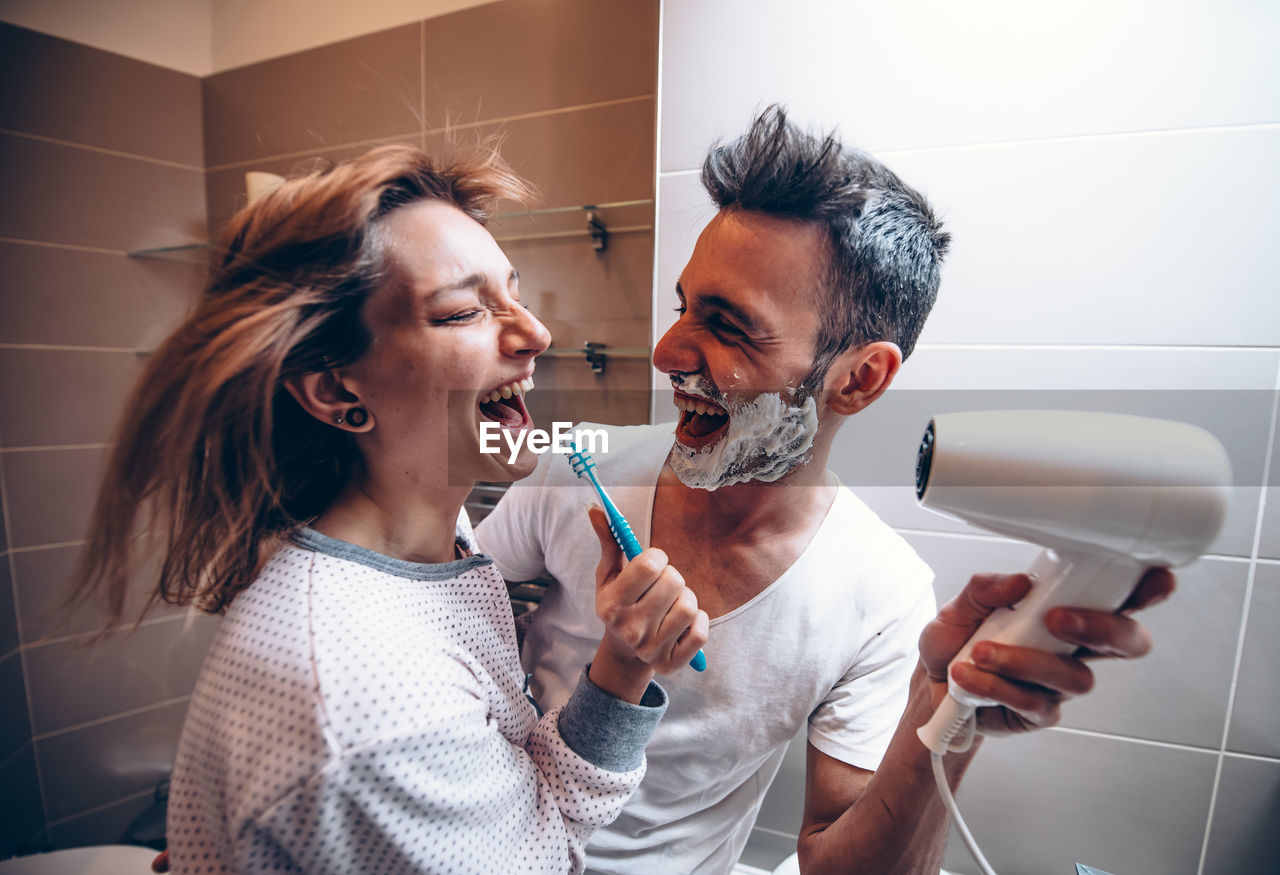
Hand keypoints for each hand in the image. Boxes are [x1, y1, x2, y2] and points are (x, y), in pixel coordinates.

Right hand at [587, 505, 707, 691]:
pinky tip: (683, 622)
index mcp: (612, 604)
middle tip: (661, 586)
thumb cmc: (620, 604)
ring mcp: (650, 649)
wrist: (624, 653)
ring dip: (686, 598)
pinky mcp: (671, 664)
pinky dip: (699, 622)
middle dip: (672, 577)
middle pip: (674, 581)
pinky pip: (700, 632)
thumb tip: (597, 509)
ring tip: (671, 603)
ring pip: (690, 606)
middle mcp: (630, 628)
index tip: (652, 563)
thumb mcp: (609, 576)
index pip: (649, 565)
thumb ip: (608, 542)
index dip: (657, 557)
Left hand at [918, 568, 1174, 735]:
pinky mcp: (1040, 713)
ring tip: (982, 651)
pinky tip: (968, 676)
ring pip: (1075, 676)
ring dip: (1026, 661)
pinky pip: (1034, 702)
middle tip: (1058, 619)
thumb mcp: (961, 606)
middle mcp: (1074, 648)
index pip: (1119, 599)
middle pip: (1126, 643)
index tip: (1155, 578)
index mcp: (1067, 611)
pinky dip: (997, 686)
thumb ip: (985, 589)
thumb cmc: (957, 640)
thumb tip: (1020, 583)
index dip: (1147, 590)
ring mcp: (1060, 683)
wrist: (930, 684)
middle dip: (1103, 628)